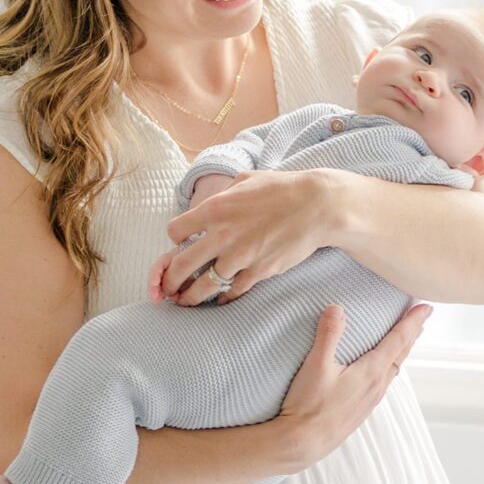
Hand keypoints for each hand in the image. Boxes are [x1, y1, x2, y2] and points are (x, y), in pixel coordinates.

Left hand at [154, 169, 335, 305]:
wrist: (317, 206)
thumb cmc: (283, 189)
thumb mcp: (246, 181)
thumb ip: (223, 194)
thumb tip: (211, 203)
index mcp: (215, 208)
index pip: (175, 231)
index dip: (175, 238)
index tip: (180, 244)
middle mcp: (222, 234)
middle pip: (181, 265)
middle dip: (170, 279)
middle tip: (167, 288)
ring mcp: (240, 256)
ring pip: (204, 286)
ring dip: (191, 297)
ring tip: (185, 302)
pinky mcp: (258, 271)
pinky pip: (233, 291)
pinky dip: (224, 297)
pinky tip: (220, 299)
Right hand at [274, 301, 432, 469]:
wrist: (303, 443)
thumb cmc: (309, 406)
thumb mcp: (316, 366)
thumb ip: (328, 335)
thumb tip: (337, 308)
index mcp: (371, 372)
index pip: (398, 340)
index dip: (412, 321)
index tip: (426, 307)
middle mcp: (377, 386)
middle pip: (401, 354)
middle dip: (412, 333)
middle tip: (422, 318)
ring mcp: (371, 400)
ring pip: (393, 369)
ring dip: (401, 351)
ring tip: (406, 340)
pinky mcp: (362, 409)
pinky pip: (383, 381)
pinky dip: (389, 367)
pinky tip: (381, 370)